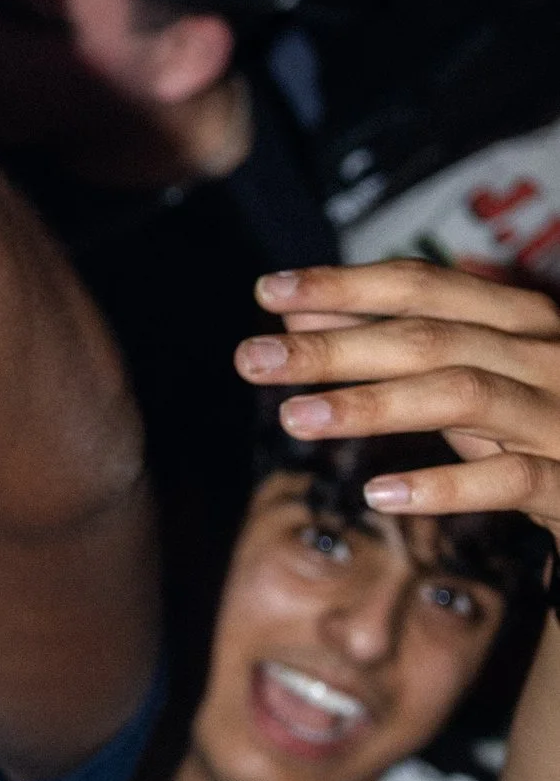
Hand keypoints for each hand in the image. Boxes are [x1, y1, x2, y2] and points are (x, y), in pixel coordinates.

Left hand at [240, 263, 559, 540]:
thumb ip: (397, 348)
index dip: (345, 285)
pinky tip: (381, 495)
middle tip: (250, 360)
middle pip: (430, 337)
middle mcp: (545, 356)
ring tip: (295, 419)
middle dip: (335, 346)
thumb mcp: (469, 382)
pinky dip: (444, 485)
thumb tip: (300, 316)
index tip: (268, 291)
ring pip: (464, 395)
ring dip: (374, 405)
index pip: (424, 288)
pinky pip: (510, 478)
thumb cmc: (540, 430)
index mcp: (522, 321)